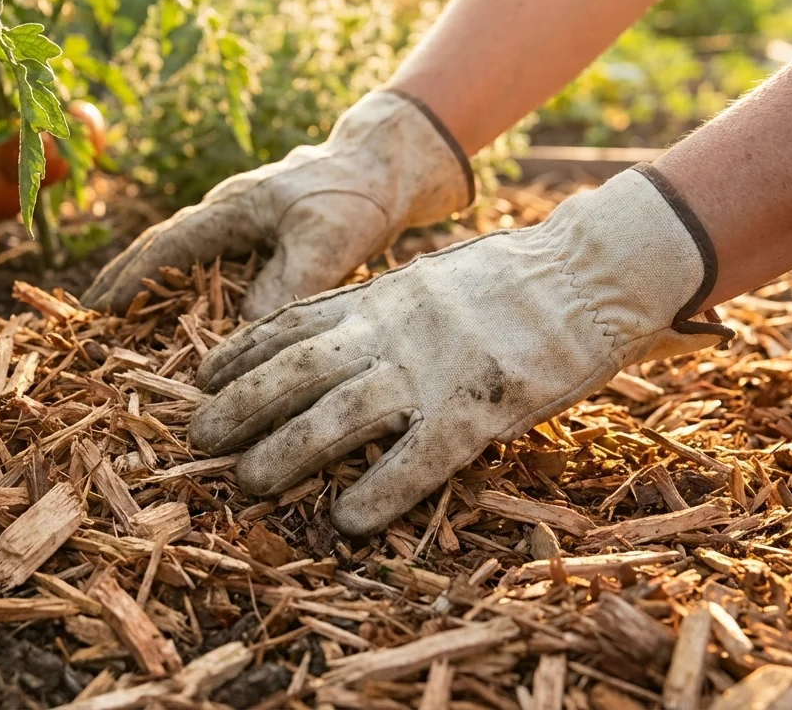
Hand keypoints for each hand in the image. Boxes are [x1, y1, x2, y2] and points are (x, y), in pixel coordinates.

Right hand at [82, 91, 473, 319]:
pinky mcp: (261, 230)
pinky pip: (208, 256)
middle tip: (90, 316)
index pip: (164, 247)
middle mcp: (225, 211)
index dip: (129, 280)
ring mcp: (240, 218)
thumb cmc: (355, 197)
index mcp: (229, 209)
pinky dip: (184, 279)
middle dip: (124, 279)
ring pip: (180, 249)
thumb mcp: (325, 242)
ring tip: (120, 313)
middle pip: (159, 246)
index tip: (96, 311)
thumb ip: (289, 285)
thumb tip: (245, 333)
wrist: (387, 165)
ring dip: (149, 279)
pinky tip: (184, 306)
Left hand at [189, 165, 732, 535]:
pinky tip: (349, 520)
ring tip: (248, 483)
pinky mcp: (481, 407)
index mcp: (380, 297)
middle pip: (296, 369)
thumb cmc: (514, 280)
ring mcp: (433, 369)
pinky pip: (420, 457)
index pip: (291, 323)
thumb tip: (331, 334)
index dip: (240, 353)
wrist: (594, 270)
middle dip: (240, 404)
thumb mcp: (428, 278)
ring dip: (287, 450)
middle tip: (197, 440)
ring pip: (340, 413)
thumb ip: (379, 306)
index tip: (201, 377)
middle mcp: (392, 330)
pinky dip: (380, 490)